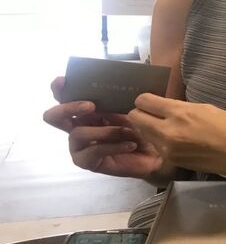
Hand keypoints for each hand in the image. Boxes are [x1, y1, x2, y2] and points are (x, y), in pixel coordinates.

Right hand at [43, 77, 162, 177]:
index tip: (63, 81)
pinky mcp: (86, 162)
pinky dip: (114, 146)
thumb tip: (107, 90)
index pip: (64, 98)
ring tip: (127, 132)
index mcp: (85, 111)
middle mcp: (77, 126)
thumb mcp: (129, 110)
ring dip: (106, 131)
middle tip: (90, 106)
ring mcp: (79, 146)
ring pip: (78, 133)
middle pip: (54, 117)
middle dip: (68, 108)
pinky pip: (94, 151)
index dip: (59, 89)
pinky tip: (130, 144)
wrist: (153, 153)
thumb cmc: (140, 128)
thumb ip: (115, 101)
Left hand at [128, 94, 225, 178]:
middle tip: (153, 114)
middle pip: (135, 118)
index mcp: (180, 113)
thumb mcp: (203, 108)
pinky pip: (157, 146)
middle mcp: (169, 132)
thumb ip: (179, 107)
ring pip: (143, 134)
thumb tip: (161, 107)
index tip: (151, 101)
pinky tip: (176, 140)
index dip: (145, 100)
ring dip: (149, 129)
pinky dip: (160, 141)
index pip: (143, 101)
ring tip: (165, 127)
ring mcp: (169, 150)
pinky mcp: (172, 162)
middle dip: (140, 114)